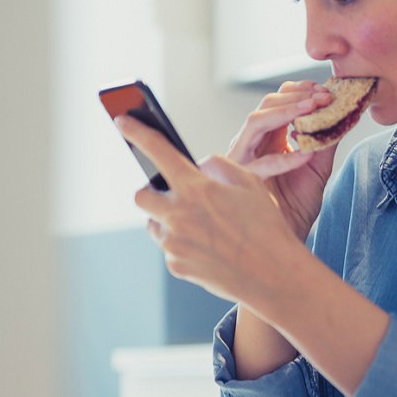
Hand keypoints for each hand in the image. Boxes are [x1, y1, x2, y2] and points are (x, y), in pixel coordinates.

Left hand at [116, 115, 310, 305]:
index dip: (138, 132)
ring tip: (203, 227)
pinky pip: (170, 249)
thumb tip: (198, 165)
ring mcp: (174, 243)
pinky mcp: (176, 266)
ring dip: (169, 220)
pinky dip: (184, 245)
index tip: (122, 120)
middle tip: (176, 196)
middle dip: (154, 193)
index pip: (159, 152)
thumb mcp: (251, 183)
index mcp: (196, 188)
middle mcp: (178, 215)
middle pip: (142, 195)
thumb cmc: (267, 227)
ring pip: (155, 224)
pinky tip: (210, 248)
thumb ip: (218, 166)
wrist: (273, 275)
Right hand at [226, 81, 336, 239]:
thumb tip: (343, 114)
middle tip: (324, 96)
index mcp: (269, 138)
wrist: (287, 238)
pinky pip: (260, 164)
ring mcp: (243, 160)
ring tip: (313, 110)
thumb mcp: (318, 167)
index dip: (300, 91)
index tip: (326, 90)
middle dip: (297, 97)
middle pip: (266, 105)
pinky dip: (285, 158)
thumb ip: (326, 141)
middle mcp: (252, 144)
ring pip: (255, 122)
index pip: (278, 101)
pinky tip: (306, 155)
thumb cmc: (296, 205)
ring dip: (286, 113)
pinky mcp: (241, 181)